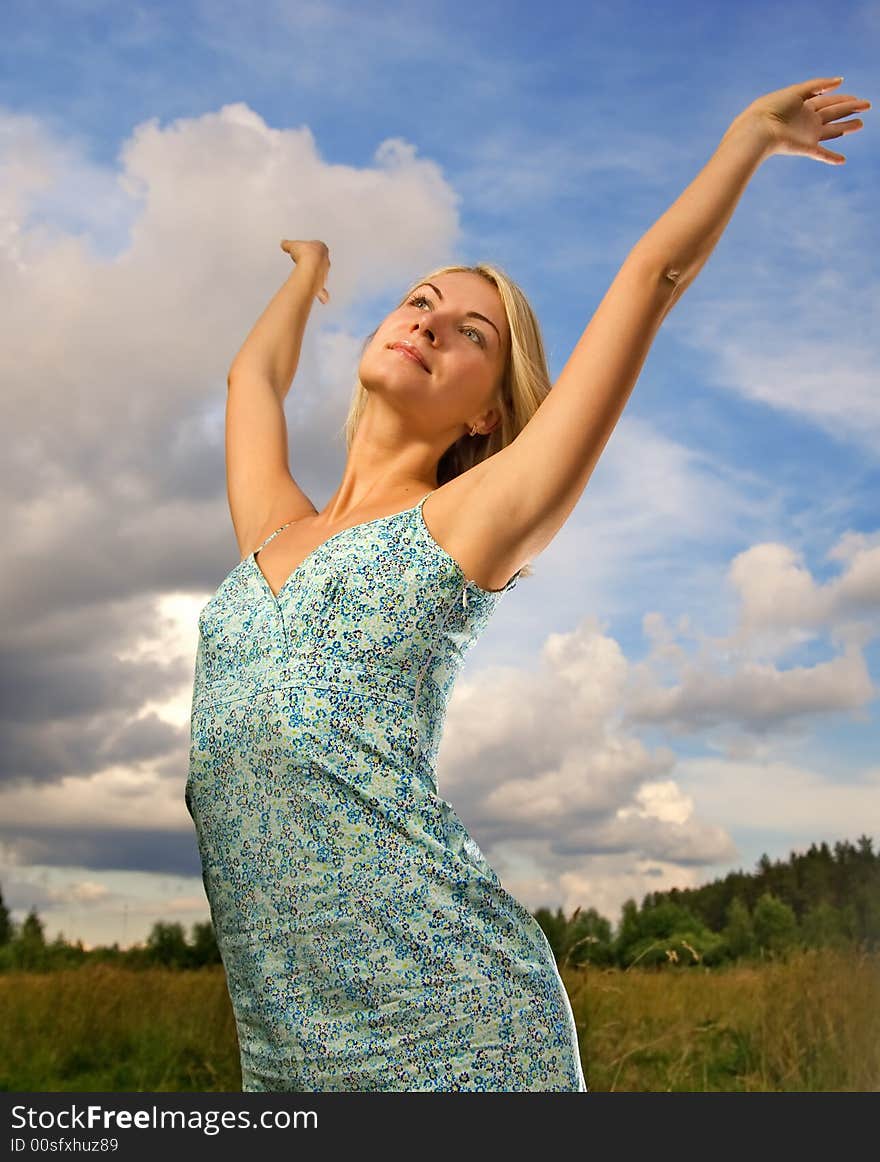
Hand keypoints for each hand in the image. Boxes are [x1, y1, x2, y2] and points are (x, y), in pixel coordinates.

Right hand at [279, 238, 330, 302]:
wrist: (309, 267)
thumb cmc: (305, 254)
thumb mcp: (292, 245)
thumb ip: (288, 244)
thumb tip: (284, 243)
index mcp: (322, 248)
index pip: (318, 248)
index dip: (310, 250)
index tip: (303, 251)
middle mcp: (325, 262)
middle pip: (321, 263)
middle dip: (314, 264)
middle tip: (305, 264)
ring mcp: (324, 274)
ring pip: (322, 277)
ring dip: (315, 278)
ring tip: (307, 279)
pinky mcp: (321, 286)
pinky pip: (322, 293)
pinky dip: (322, 296)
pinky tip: (322, 300)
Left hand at [742, 76, 870, 164]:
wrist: (758, 129)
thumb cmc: (771, 108)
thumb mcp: (796, 91)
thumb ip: (818, 85)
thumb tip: (840, 80)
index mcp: (803, 106)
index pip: (828, 101)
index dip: (843, 98)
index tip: (857, 97)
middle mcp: (806, 120)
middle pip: (833, 114)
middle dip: (850, 109)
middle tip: (868, 106)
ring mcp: (806, 135)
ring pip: (832, 131)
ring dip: (846, 128)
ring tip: (860, 124)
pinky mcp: (804, 148)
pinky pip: (821, 154)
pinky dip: (831, 157)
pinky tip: (842, 160)